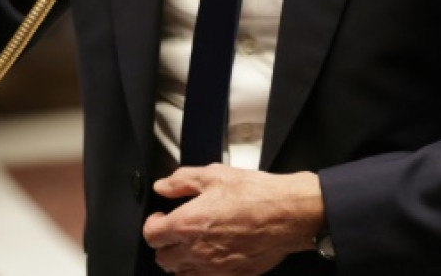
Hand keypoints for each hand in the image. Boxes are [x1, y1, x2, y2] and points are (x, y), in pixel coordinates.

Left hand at [142, 165, 322, 274]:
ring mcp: (216, 267)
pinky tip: (212, 254)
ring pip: (182, 274)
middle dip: (165, 244)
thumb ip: (181, 181)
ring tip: (192, 243)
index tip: (161, 217)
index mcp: (188, 224)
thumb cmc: (255, 194)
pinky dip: (202, 271)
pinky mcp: (234, 275)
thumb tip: (163, 186)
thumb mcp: (213, 175)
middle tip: (175, 231)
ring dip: (181, 260)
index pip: (152, 236)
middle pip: (163, 259)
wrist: (288, 214)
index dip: (153, 224)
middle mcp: (198, 250)